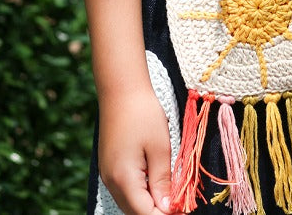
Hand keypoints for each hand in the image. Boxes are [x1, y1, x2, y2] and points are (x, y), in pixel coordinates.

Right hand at [98, 85, 179, 214]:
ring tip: (170, 195)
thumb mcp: (160, 148)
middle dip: (157, 212)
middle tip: (180, 204)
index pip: (145, 214)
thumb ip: (163, 182)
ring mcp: (107, 175)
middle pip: (135, 213)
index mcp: (124, 179)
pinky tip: (155, 184)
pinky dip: (140, 194)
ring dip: (149, 204)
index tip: (184, 210)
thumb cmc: (143, 113)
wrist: (121, 89)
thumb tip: (168, 210)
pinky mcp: (109, 167)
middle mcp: (111, 182)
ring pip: (129, 204)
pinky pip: (125, 191)